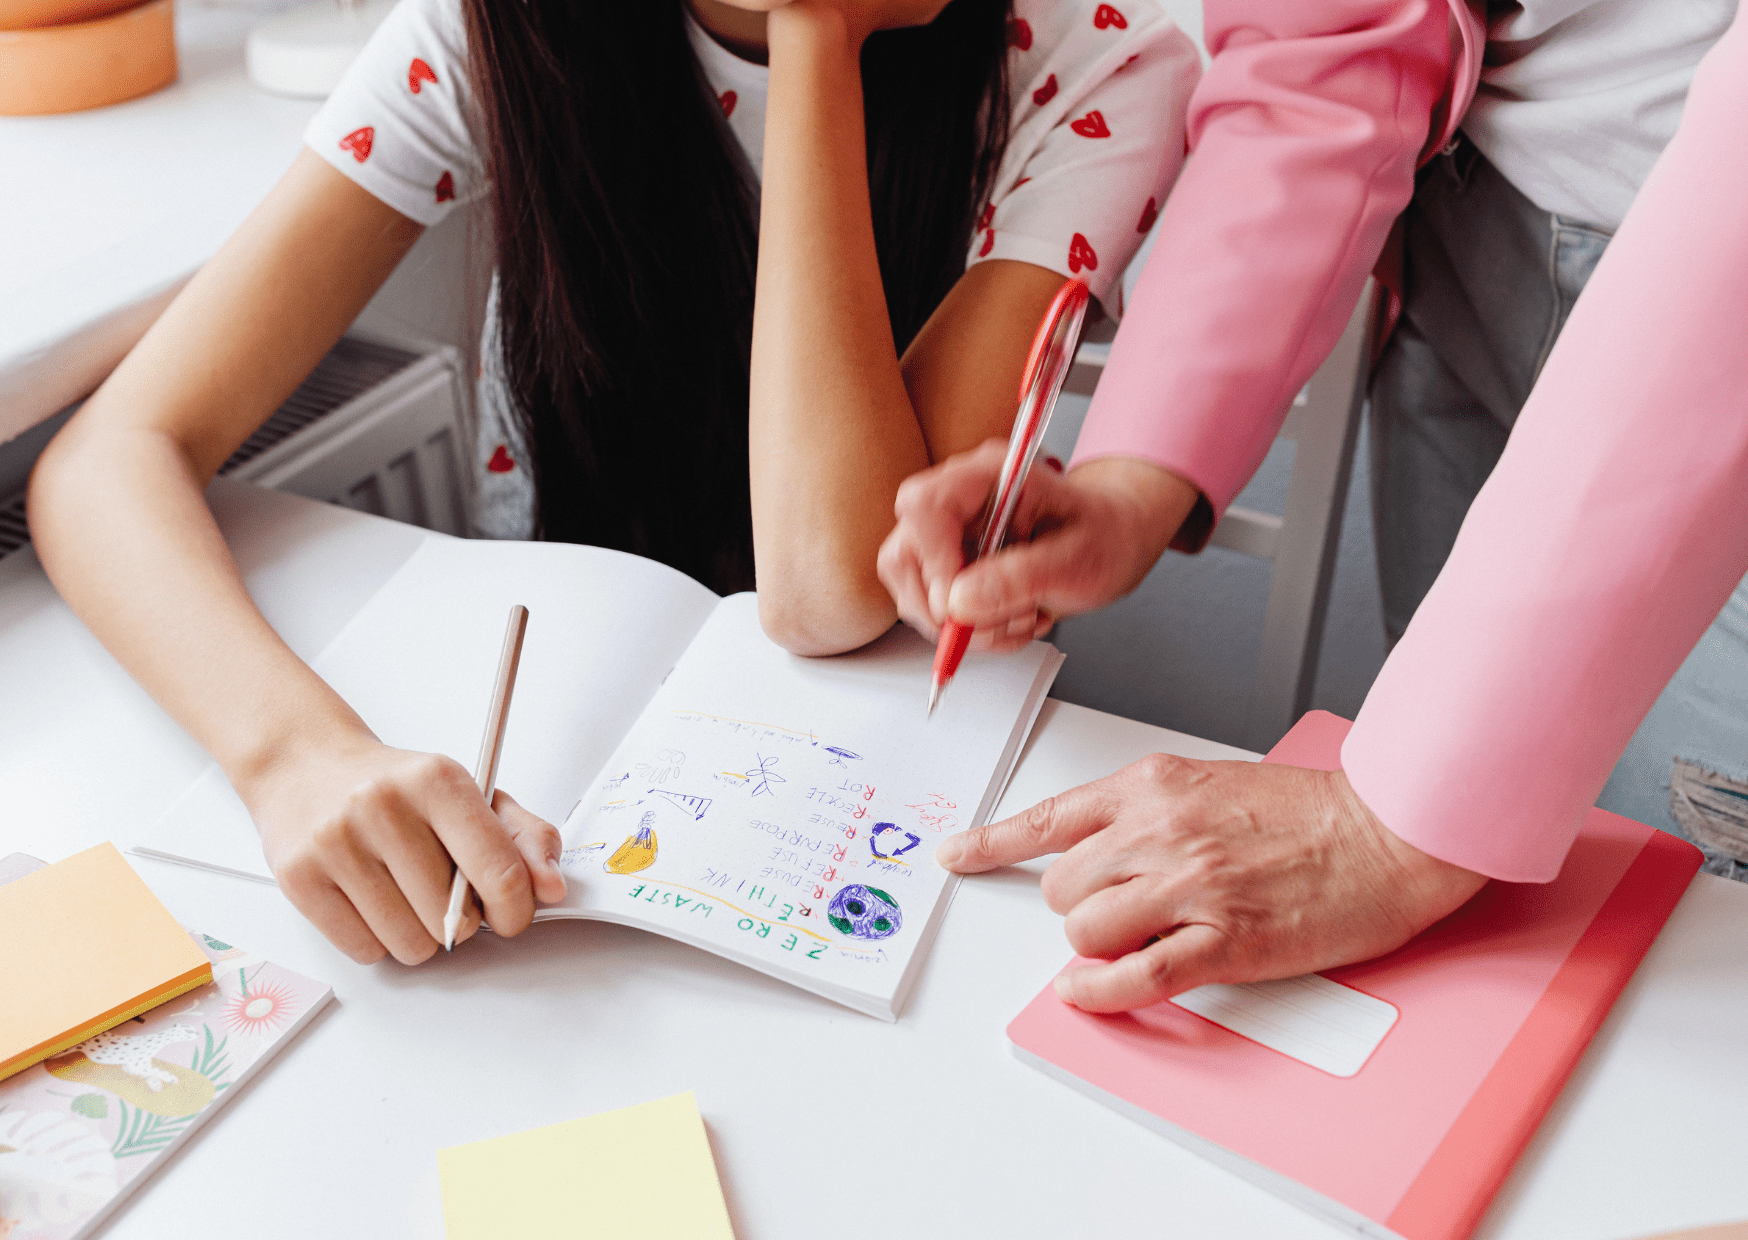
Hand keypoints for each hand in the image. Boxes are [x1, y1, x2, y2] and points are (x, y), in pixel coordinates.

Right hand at [247, 737, 566, 965]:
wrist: (305, 764)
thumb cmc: (397, 788)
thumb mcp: (470, 794)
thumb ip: (524, 838)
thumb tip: (552, 887)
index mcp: (439, 780)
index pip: (500, 871)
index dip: (516, 911)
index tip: (512, 915)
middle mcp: (384, 806)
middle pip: (453, 920)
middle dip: (460, 920)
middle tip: (443, 891)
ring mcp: (336, 842)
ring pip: (410, 943)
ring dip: (419, 935)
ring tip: (406, 894)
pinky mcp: (298, 877)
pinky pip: (364, 950)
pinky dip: (378, 940)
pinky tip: (371, 900)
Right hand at [878, 445, 1199, 651]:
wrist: (1115, 539)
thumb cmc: (1105, 533)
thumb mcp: (1078, 558)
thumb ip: (1020, 577)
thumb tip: (960, 602)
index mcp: (991, 476)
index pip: (925, 505)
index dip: (933, 560)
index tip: (959, 601)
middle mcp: (961, 500)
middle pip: (904, 553)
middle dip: (944, 605)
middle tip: (993, 622)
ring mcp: (951, 535)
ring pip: (913, 589)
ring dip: (964, 624)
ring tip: (1018, 618)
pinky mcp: (950, 566)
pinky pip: (933, 608)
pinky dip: (971, 630)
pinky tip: (1010, 618)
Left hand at [936, 755, 1487, 1011]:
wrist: (1387, 831)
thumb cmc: (1309, 811)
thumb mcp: (1208, 783)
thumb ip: (1146, 812)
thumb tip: (1098, 854)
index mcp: (1153, 786)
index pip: (1049, 818)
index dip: (993, 843)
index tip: (958, 855)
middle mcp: (1160, 832)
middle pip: (1061, 887)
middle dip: (1077, 906)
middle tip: (1118, 910)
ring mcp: (1190, 887)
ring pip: (1085, 930)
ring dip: (1097, 946)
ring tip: (1140, 938)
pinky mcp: (1224, 941)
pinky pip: (1133, 978)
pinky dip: (1101, 993)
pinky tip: (1093, 992)